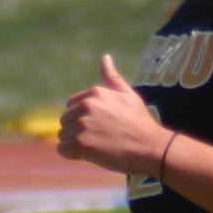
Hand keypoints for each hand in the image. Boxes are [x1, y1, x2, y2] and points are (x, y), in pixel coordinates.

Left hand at [55, 55, 170, 178]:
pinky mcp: (80, 144)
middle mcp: (86, 106)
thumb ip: (113, 78)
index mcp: (95, 93)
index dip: (83, 118)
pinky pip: (63, 150)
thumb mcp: (128, 95)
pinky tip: (90, 155)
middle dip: (77, 131)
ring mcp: (82, 125)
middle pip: (66, 121)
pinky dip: (72, 155)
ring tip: (97, 146)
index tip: (100, 126)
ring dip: (75, 144)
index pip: (72, 106)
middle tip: (99, 138)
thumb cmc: (140, 123)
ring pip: (64, 136)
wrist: (150, 148)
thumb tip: (105, 58)